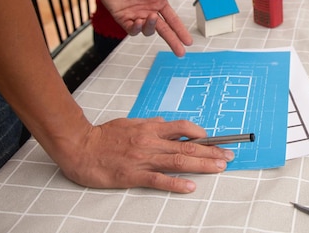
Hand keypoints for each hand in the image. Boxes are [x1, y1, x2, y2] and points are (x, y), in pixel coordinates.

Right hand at [59, 118, 234, 192]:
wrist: (79, 147)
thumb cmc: (103, 136)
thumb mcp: (130, 122)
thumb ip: (150, 124)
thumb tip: (166, 123)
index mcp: (150, 129)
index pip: (182, 127)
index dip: (201, 133)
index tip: (215, 140)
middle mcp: (150, 142)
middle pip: (187, 146)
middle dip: (211, 151)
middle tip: (229, 156)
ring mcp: (143, 159)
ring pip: (178, 161)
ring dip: (201, 164)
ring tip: (219, 168)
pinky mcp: (133, 176)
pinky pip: (158, 180)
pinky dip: (175, 183)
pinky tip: (190, 186)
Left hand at [90, 0, 195, 55]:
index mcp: (158, 2)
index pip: (172, 20)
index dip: (180, 31)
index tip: (189, 42)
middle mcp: (148, 11)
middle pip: (163, 30)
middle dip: (172, 41)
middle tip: (180, 53)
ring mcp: (135, 15)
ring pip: (147, 30)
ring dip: (151, 27)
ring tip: (152, 17)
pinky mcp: (122, 17)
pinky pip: (132, 30)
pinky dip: (137, 28)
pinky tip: (139, 20)